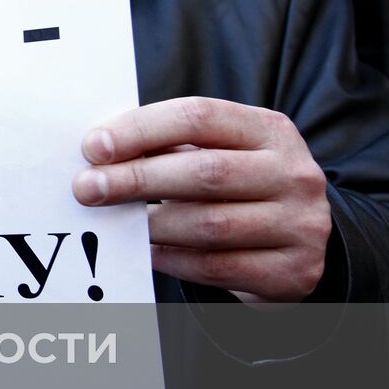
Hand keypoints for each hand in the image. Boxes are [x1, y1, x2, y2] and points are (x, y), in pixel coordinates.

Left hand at [72, 96, 330, 303]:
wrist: (301, 240)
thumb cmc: (239, 185)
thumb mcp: (220, 151)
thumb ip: (170, 145)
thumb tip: (100, 150)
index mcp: (270, 129)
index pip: (199, 117)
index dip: (141, 129)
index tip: (94, 146)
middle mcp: (293, 174)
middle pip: (205, 171)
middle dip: (136, 179)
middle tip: (87, 188)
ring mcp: (299, 225)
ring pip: (210, 225)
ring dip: (151, 225)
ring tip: (113, 222)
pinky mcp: (292, 271)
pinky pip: (217, 267)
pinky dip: (172, 260)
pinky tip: (146, 251)